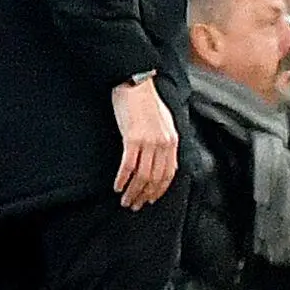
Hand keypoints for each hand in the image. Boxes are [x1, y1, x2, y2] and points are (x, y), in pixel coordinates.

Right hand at [111, 76, 178, 210]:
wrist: (135, 84)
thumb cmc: (146, 102)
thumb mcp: (163, 122)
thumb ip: (165, 140)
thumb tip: (162, 158)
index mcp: (172, 141)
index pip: (169, 173)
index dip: (159, 190)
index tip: (150, 200)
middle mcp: (163, 144)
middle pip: (155, 178)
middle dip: (145, 195)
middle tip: (134, 205)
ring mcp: (149, 142)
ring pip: (142, 176)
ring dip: (133, 192)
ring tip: (125, 201)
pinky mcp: (133, 139)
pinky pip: (128, 165)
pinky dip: (122, 179)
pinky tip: (117, 187)